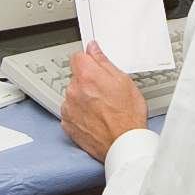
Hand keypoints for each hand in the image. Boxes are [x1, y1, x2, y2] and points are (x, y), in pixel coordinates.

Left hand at [60, 41, 147, 160]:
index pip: (77, 57)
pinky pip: (70, 111)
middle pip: (76, 77)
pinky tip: (95, 119)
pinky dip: (80, 114)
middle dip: (87, 82)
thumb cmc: (128, 117)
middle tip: (105, 93)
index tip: (93, 65)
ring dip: (83, 99)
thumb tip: (93, 49)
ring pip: (73, 95)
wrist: (123, 145)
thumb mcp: (124, 82)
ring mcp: (68, 108)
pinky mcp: (66, 123)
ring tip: (102, 109)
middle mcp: (74, 90)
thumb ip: (104, 62)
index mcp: (87, 76)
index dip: (88, 61)